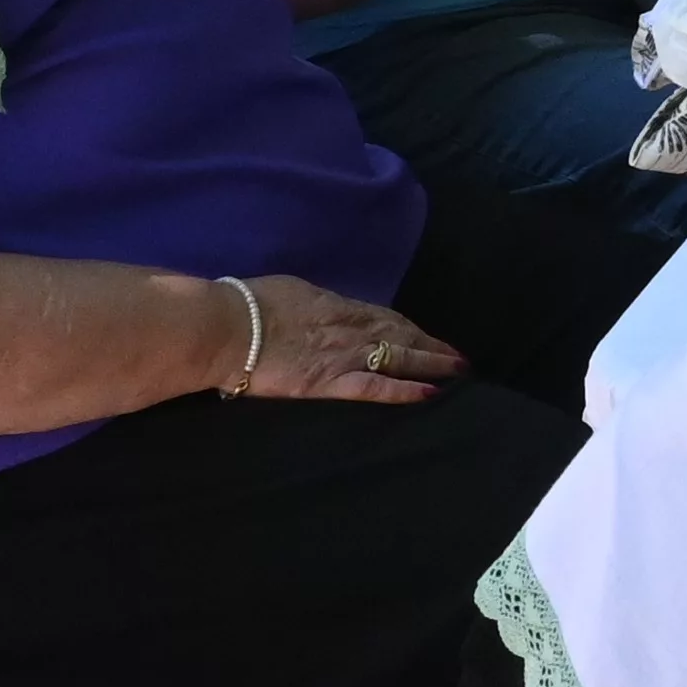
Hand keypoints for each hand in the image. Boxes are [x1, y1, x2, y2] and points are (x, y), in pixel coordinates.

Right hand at [230, 271, 463, 402]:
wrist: (227, 327)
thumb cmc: (248, 306)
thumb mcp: (289, 293)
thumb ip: (311, 304)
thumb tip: (317, 309)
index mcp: (337, 305)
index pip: (384, 316)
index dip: (410, 327)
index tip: (429, 335)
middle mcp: (350, 327)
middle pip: (401, 335)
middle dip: (432, 345)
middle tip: (459, 357)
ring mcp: (344, 355)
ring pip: (400, 356)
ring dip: (432, 363)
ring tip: (458, 372)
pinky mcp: (330, 383)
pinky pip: (376, 386)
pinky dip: (406, 390)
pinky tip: (430, 394)